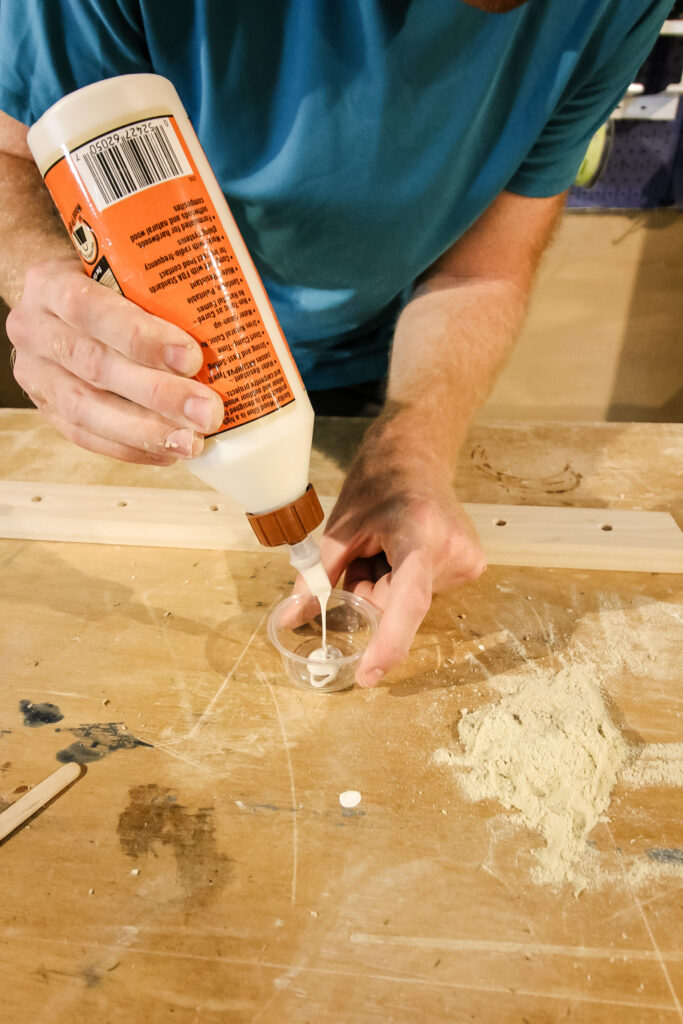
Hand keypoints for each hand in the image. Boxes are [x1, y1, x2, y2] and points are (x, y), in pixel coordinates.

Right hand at [8, 256, 223, 463]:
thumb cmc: (102, 284)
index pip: (88, 308)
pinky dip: (130, 448)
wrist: (55, 304)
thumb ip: (156, 288)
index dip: (139, 336)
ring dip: (145, 431)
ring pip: (86, 410)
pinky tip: (168, 452)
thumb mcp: (119, 268)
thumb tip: (227, 320)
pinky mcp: (46, 409)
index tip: (190, 357)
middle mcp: (34, 329)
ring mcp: (36, 373)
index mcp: (50, 283)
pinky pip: (85, 436)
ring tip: (192, 442)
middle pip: (93, 365)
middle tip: (206, 411)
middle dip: (157, 393)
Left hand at [318, 418, 486, 686]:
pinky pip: (423, 594)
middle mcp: (453, 550)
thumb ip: (315, 580)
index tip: (368, 675)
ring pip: (408, 603)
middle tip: (364, 558)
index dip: (389, 642)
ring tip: (386, 547)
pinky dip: (402, 583)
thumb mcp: (339, 530)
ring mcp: (468, 560)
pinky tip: (402, 552)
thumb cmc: (377, 486)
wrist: (416, 456)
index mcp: (419, 532)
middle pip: (399, 604)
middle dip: (371, 596)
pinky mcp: (472, 566)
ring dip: (387, 588)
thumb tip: (288, 620)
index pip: (409, 599)